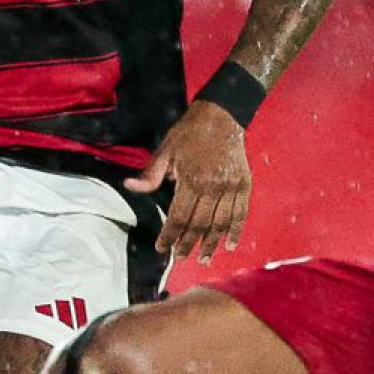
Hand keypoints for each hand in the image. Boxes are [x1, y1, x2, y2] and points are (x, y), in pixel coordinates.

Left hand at [126, 101, 251, 263]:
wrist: (222, 115)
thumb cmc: (190, 133)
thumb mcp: (166, 150)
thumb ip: (151, 174)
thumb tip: (130, 185)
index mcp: (192, 180)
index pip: (179, 216)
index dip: (169, 235)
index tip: (161, 248)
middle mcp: (214, 187)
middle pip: (200, 224)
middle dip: (188, 244)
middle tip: (180, 257)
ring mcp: (231, 187)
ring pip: (221, 223)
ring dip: (211, 243)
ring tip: (203, 258)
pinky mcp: (244, 184)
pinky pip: (241, 213)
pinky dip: (236, 230)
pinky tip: (229, 245)